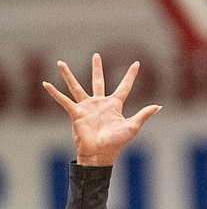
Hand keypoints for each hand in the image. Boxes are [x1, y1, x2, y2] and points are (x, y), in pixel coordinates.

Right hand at [42, 55, 160, 166]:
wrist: (100, 153)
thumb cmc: (117, 142)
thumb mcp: (133, 126)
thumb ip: (144, 114)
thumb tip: (158, 106)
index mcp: (114, 105)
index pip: (124, 86)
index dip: (130, 75)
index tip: (137, 63)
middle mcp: (100, 103)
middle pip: (98, 81)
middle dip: (97, 68)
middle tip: (96, 55)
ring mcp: (86, 107)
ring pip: (76, 87)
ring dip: (68, 75)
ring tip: (61, 63)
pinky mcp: (75, 113)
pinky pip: (63, 100)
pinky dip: (54, 93)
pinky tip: (45, 84)